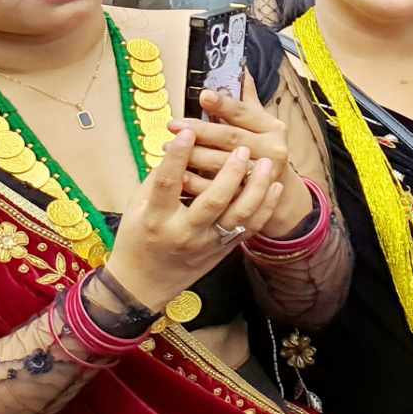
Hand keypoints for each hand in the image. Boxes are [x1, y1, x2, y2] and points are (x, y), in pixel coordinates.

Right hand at [105, 128, 284, 309]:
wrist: (144, 282)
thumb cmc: (139, 236)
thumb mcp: (137, 207)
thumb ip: (158, 179)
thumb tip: (183, 146)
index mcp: (156, 218)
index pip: (167, 184)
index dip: (178, 157)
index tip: (189, 131)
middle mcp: (184, 231)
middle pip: (212, 201)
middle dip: (230, 173)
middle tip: (241, 147)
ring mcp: (208, 242)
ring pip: (239, 215)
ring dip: (257, 187)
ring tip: (267, 163)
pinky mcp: (224, 249)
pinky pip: (251, 227)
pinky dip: (266, 206)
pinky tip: (275, 185)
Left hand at [173, 71, 310, 237]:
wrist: (278, 194)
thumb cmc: (262, 151)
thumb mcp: (261, 125)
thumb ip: (247, 101)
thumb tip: (241, 70)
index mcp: (273, 128)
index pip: (246, 112)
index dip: (224, 104)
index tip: (202, 96)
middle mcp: (272, 150)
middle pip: (231, 138)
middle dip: (200, 131)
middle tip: (173, 125)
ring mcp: (261, 176)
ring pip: (223, 164)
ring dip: (193, 156)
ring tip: (167, 148)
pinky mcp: (248, 198)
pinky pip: (218, 190)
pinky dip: (196, 183)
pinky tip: (177, 175)